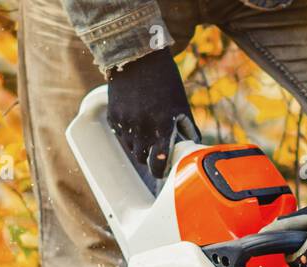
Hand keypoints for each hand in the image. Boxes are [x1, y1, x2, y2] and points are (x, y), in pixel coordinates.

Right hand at [106, 49, 195, 177]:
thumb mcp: (181, 104)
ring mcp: (124, 123)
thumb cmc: (165, 80)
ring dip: (139, 147)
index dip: (161, 171)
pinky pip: (120, 135)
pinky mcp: (113, 116)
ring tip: (147, 134)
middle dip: (150, 159)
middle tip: (156, 153)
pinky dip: (128, 134)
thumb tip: (193, 146)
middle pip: (142, 159)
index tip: (163, 171)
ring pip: (130, 148)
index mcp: (162, 126)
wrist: (137, 56)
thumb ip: (188, 128)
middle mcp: (141, 128)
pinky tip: (136, 121)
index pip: (158, 163)